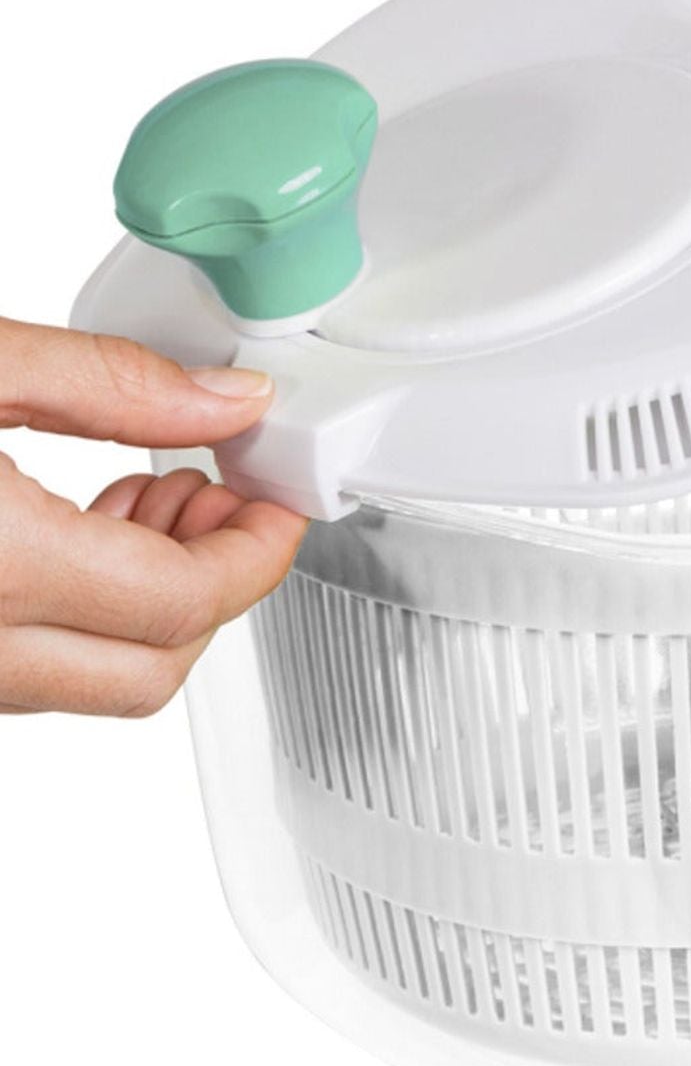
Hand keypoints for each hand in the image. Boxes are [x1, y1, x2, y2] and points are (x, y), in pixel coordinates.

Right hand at [0, 319, 305, 715]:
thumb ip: (110, 383)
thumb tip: (229, 400)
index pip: (179, 601)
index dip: (256, 551)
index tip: (280, 503)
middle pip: (151, 669)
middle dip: (216, 582)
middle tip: (223, 496)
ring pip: (92, 683)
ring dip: (150, 602)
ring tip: (152, 495)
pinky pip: (34, 672)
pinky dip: (84, 614)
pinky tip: (83, 529)